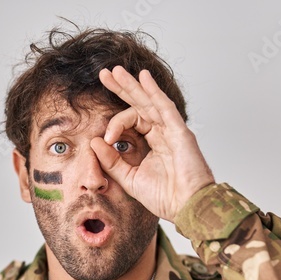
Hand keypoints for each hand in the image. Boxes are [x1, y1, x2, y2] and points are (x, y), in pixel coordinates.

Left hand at [91, 65, 215, 220]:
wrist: (186, 207)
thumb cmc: (165, 197)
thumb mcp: (129, 178)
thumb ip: (111, 161)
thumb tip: (94, 141)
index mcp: (153, 143)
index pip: (131, 121)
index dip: (114, 125)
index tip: (104, 138)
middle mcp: (163, 133)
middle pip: (139, 104)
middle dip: (122, 88)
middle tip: (104, 74)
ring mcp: (172, 130)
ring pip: (149, 101)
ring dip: (132, 85)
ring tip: (115, 71)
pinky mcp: (180, 132)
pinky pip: (165, 107)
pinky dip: (154, 91)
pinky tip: (143, 78)